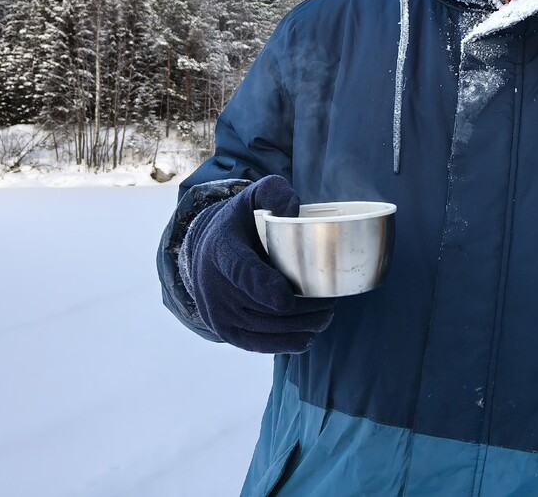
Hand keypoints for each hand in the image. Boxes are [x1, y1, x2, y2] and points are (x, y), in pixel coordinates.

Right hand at [185, 175, 335, 352]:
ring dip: (298, 327)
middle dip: (300, 310)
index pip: (241, 271)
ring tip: (325, 317)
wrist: (207, 251)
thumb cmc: (241, 223)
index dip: (263, 287)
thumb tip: (294, 210)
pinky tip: (306, 339)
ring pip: (263, 327)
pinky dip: (283, 344)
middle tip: (330, 303)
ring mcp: (217, 311)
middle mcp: (214, 285)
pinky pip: (255, 344)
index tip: (287, 298)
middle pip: (261, 306)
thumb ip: (275, 192)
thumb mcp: (254, 197)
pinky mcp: (224, 331)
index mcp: (223, 250)